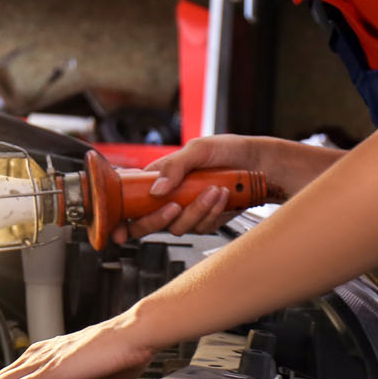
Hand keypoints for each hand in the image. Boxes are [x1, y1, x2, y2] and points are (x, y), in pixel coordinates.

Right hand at [114, 135, 290, 242]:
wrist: (259, 164)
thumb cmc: (227, 150)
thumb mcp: (198, 149)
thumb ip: (174, 167)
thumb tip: (156, 190)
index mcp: (157, 178)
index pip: (129, 201)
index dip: (120, 219)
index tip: (118, 229)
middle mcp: (168, 198)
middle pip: (147, 223)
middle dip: (159, 219)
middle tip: (173, 206)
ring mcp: (186, 212)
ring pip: (178, 227)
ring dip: (197, 209)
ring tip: (214, 188)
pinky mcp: (205, 221)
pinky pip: (202, 226)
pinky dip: (212, 211)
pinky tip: (222, 196)